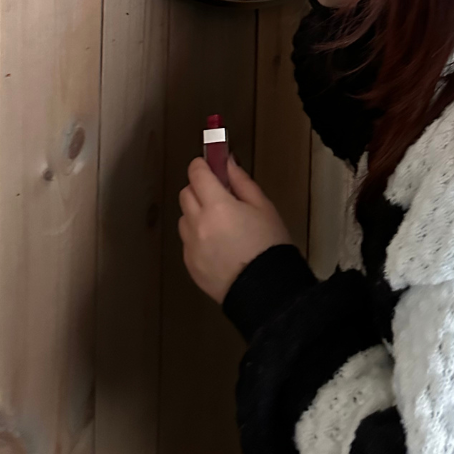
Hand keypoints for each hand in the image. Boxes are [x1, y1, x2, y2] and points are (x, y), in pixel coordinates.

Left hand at [178, 156, 290, 304]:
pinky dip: (197, 237)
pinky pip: (187, 241)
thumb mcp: (263, 206)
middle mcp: (198, 224)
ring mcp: (191, 246)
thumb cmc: (269, 246)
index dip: (202, 165)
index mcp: (217, 206)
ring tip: (220, 224)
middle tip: (218, 194)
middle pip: (186, 193)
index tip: (209, 163)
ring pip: (184, 218)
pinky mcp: (190, 265)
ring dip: (196, 214)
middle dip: (199, 189)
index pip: (196, 173)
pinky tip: (218, 244)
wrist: (266, 291)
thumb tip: (227, 162)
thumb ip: (241, 181)